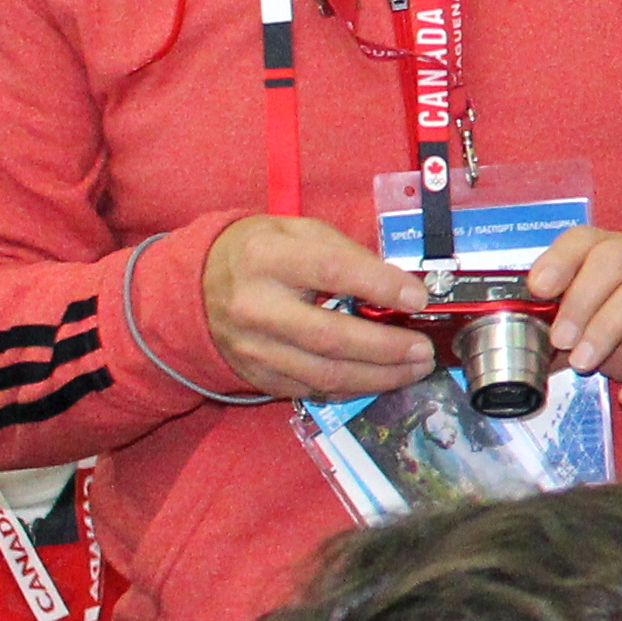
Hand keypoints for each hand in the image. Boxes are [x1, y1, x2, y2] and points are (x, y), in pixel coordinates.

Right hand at [200, 213, 438, 397]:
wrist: (196, 287)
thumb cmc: (261, 252)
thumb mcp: (300, 231)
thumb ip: (348, 254)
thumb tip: (402, 287)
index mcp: (268, 258)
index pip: (332, 272)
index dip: (381, 286)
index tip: (419, 298)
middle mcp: (255, 307)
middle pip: (330, 336)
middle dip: (387, 348)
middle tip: (424, 350)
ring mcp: (253, 347)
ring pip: (324, 373)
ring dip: (379, 377)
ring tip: (415, 369)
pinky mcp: (256, 375)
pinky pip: (312, 389)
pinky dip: (353, 388)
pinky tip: (381, 379)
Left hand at [521, 225, 621, 410]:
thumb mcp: (603, 323)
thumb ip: (564, 332)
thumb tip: (516, 354)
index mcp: (621, 255)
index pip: (587, 239)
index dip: (559, 259)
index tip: (537, 289)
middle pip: (615, 257)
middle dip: (580, 297)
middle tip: (559, 339)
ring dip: (606, 327)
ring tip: (584, 364)